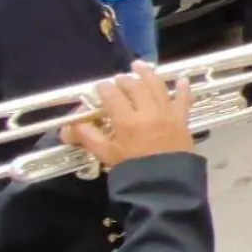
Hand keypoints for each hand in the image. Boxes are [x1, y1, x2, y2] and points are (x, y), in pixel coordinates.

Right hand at [61, 63, 194, 166]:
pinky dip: (183, 88)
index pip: (112, 96)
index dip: (104, 89)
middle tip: (119, 79)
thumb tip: (68, 127)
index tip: (100, 87)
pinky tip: (181, 79)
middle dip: (125, 80)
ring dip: (148, 74)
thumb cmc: (133, 170)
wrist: (165, 185)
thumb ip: (87, 137)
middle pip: (135, 87)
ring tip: (140, 66)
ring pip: (157, 87)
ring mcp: (167, 114)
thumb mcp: (105, 155)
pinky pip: (184, 100)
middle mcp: (147, 112)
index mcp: (126, 121)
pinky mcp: (182, 120)